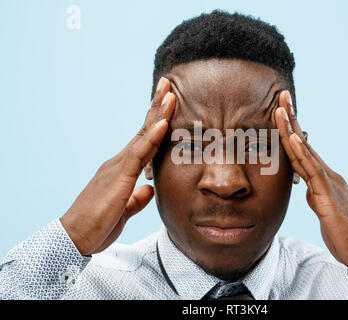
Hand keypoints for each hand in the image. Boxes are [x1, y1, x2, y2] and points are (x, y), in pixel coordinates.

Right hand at [60, 77, 175, 255]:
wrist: (75, 237)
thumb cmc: (97, 224)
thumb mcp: (124, 210)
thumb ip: (137, 198)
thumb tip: (150, 188)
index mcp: (123, 169)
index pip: (144, 140)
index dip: (157, 122)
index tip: (167, 103)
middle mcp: (120, 162)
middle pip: (144, 130)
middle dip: (157, 107)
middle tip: (167, 84)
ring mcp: (118, 167)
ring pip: (143, 136)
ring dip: (158, 114)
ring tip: (170, 93)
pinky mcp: (118, 178)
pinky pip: (138, 154)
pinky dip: (152, 137)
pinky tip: (162, 123)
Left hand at [274, 91, 347, 271]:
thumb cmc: (344, 231)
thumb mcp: (323, 209)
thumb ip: (315, 194)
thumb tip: (306, 187)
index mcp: (322, 178)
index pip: (302, 149)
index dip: (291, 129)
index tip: (281, 110)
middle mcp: (325, 174)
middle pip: (304, 143)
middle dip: (292, 118)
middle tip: (282, 95)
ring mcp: (328, 183)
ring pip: (306, 152)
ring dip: (292, 130)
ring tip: (281, 109)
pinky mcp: (329, 196)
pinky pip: (313, 172)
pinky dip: (302, 154)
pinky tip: (293, 139)